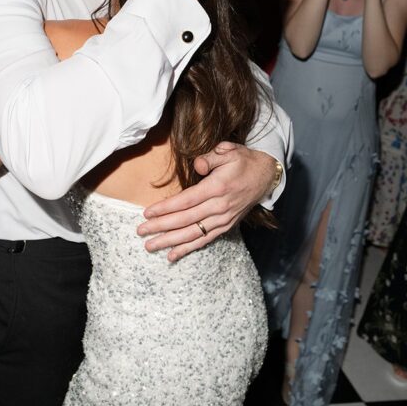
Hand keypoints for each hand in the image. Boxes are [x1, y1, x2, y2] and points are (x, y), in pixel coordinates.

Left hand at [138, 143, 278, 261]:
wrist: (265, 176)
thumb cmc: (243, 161)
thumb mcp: (229, 150)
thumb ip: (211, 157)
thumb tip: (197, 165)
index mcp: (218, 187)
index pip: (186, 200)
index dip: (166, 208)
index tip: (147, 213)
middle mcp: (220, 206)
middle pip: (185, 220)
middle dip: (161, 227)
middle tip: (141, 232)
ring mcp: (223, 219)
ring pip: (193, 234)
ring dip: (171, 242)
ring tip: (150, 246)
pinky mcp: (226, 226)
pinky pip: (205, 240)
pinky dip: (188, 249)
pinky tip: (172, 255)